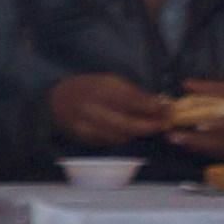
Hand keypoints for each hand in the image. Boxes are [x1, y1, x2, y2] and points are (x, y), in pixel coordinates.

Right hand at [46, 72, 179, 148]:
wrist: (54, 100)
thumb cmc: (88, 88)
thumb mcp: (110, 82)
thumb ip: (132, 94)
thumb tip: (159, 104)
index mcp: (100, 89)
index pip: (131, 100)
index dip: (152, 106)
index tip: (169, 109)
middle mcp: (92, 108)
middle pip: (126, 124)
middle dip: (148, 126)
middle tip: (164, 124)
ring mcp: (85, 126)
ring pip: (119, 136)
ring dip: (136, 132)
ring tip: (147, 126)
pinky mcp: (82, 138)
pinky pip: (108, 141)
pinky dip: (120, 137)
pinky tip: (125, 131)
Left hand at [165, 80, 223, 157]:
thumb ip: (212, 88)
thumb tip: (186, 84)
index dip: (219, 126)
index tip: (199, 126)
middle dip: (199, 140)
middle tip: (175, 136)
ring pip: (222, 151)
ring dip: (197, 147)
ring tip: (177, 140)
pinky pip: (222, 156)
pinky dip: (204, 151)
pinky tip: (189, 145)